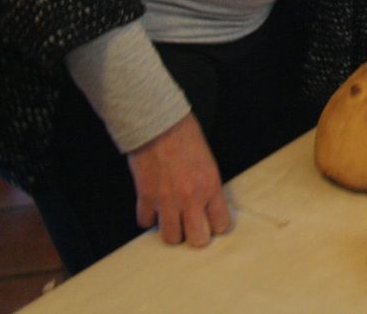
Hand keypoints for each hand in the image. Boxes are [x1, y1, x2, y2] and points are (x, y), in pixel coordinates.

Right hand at [127, 113, 230, 248]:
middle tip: (193, 228)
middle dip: (195, 237)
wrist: (160, 125)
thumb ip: (208, 188)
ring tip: (173, 220)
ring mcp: (166, 200)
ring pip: (170, 238)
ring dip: (172, 231)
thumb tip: (206, 208)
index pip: (221, 224)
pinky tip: (153, 209)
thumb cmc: (186, 138)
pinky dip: (149, 219)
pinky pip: (145, 222)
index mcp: (210, 187)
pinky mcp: (145, 197)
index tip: (212, 224)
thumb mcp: (209, 163)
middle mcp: (190, 198)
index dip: (216, 227)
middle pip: (197, 240)